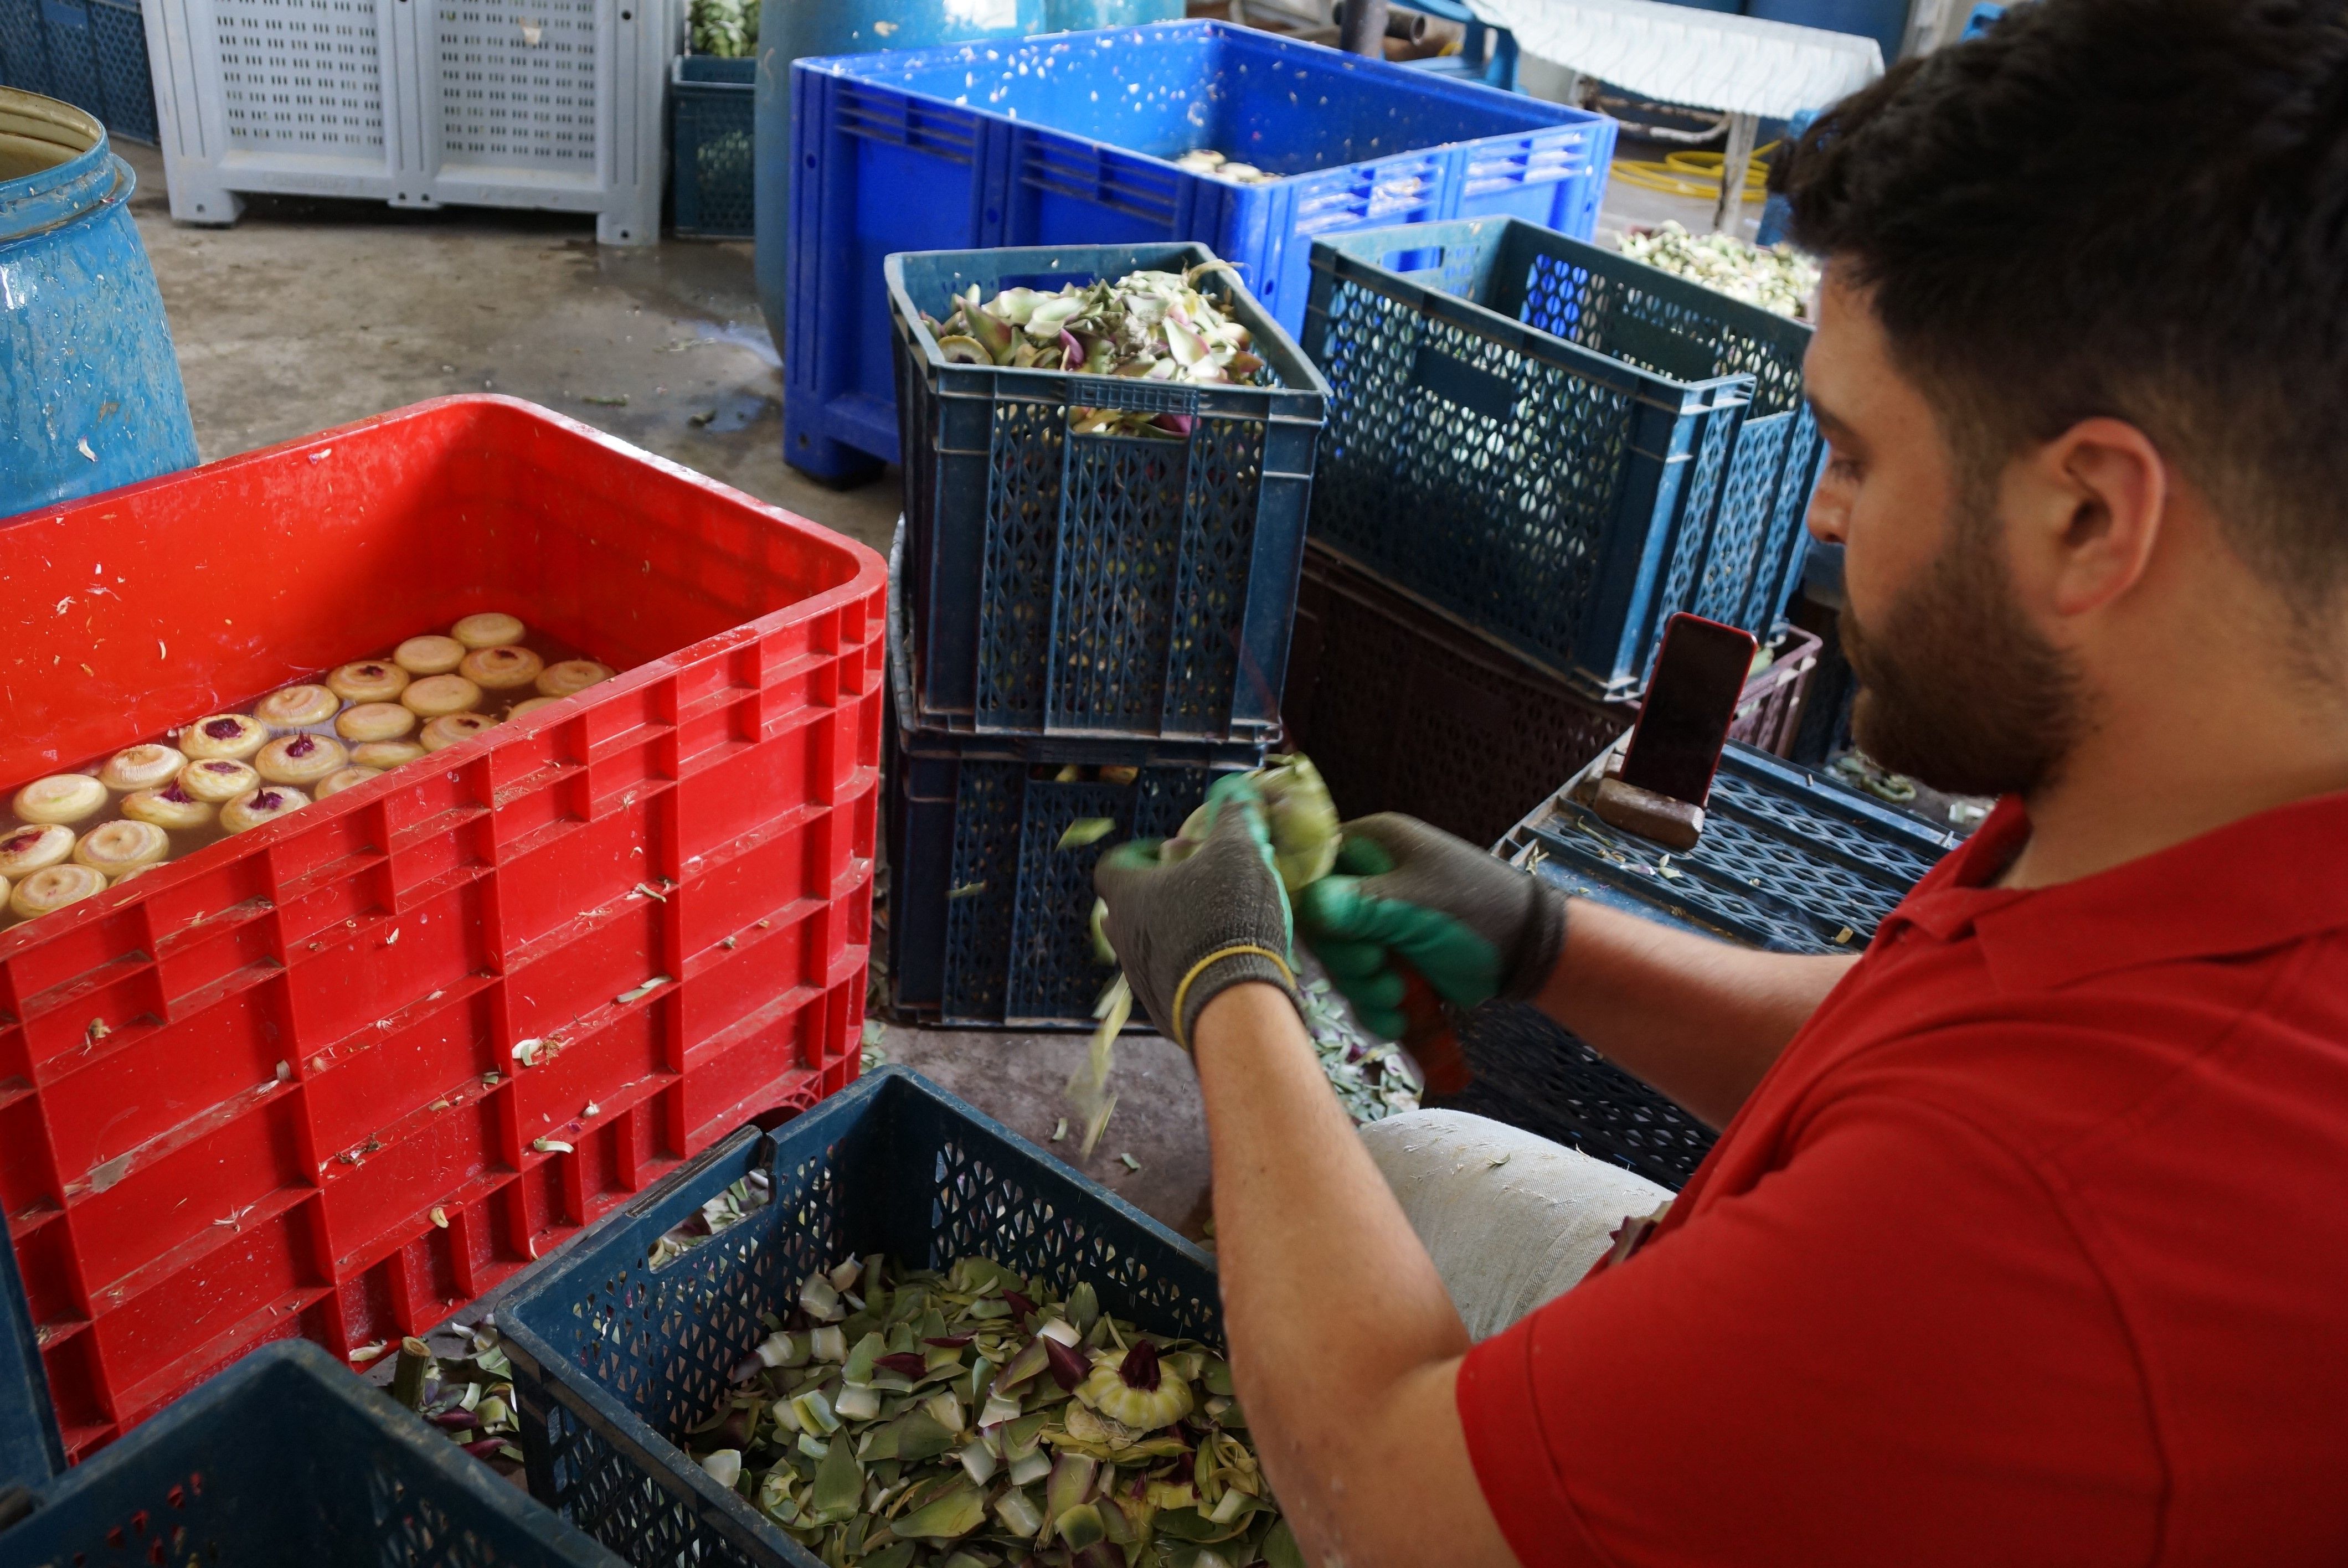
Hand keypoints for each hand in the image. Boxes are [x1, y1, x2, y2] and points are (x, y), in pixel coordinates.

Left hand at [1093, 777, 1301, 1049]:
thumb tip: (1235, 798)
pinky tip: (1216, 966)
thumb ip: (1232, 822)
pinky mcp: (1160, 1009)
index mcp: (1129, 896)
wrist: (1233, 998)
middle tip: (1189, 892)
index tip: (1166, 854)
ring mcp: (1138, 976)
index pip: (1109, 868)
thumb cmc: (1226, 914)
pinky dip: (1183, 969)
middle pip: (1121, 911)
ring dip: (1166, 934)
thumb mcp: (1236, 853)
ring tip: (1208, 928)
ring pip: (1142, 947)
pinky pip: (1165, 980)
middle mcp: (1123, 937)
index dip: (1134, 856)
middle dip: (1150, 898)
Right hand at [1294, 814, 1566, 1039]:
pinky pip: (1360, 984)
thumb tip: (1307, 902)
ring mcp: (1377, 921)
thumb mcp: (1418, 905)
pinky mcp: (1388, 957)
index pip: (1310, 872)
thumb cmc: (1477, 911)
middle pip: (1321, 925)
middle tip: (1378, 968)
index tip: (1339, 935)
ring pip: (1339, 960)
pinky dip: (1375, 1006)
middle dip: (1347, 958)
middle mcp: (1366, 880)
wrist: (1527, 952)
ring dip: (1362, 987)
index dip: (1315, 910)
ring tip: (1398, 996)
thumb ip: (1361, 905)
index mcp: (1371, 846)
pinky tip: (1397, 1019)